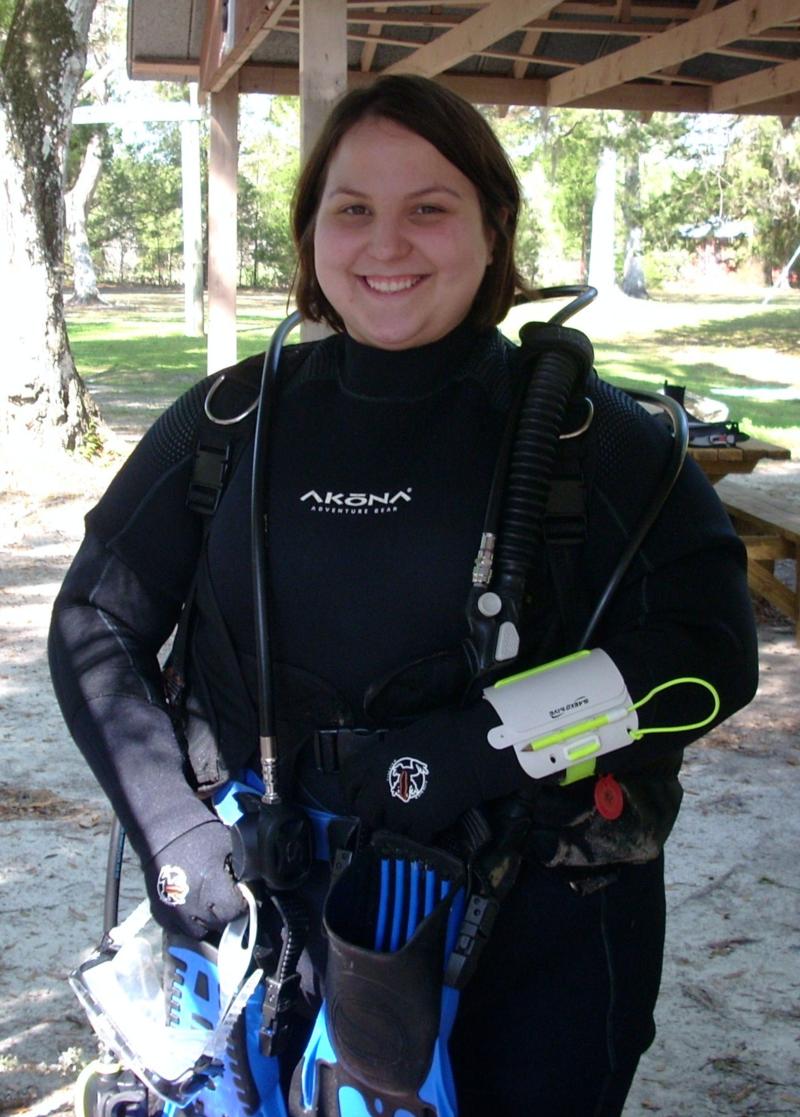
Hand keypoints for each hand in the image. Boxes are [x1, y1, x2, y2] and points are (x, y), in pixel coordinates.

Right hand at [144, 820, 246, 938]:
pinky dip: (187, 922)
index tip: (241, 896)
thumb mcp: (230, 848)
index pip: (237, 913)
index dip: (242, 904)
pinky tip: (191, 905)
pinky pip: (180, 929)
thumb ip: (241, 872)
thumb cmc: (199, 836)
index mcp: (214, 892)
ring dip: (207, 922)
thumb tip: (249, 886)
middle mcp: (194, 910)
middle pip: (220, 926)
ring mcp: (175, 916)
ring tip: (208, 904)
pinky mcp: (161, 916)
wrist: (163, 830)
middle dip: (226, 914)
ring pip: (200, 933)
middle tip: (225, 898)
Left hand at [338, 704, 518, 844]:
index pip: (348, 782)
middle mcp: (380, 788)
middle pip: (365, 812)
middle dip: (375, 814)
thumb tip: (389, 763)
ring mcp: (399, 809)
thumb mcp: (406, 737)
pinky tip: (431, 823)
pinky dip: (422, 833)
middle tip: (388, 812)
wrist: (472, 752)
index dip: (352, 792)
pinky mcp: (421, 824)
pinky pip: (415, 837)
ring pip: (391, 828)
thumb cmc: (444, 733)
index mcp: (374, 762)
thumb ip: (390, 755)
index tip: (360, 796)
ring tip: (414, 815)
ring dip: (400, 824)